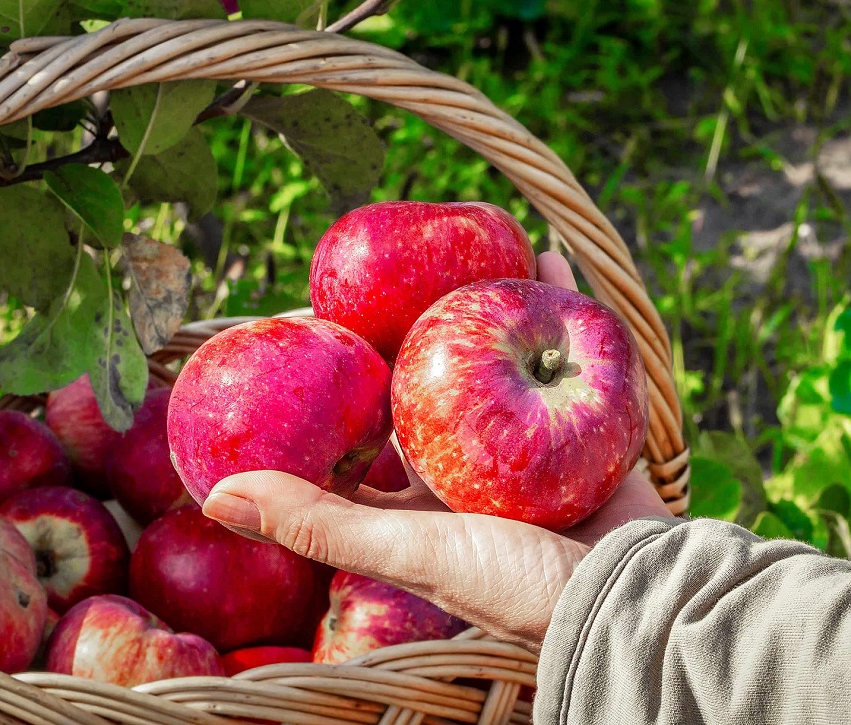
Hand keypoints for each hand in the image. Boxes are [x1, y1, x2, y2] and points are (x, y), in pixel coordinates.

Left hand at [202, 251, 674, 653]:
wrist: (636, 596)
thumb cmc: (518, 585)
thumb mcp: (408, 549)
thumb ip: (318, 523)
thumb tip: (214, 494)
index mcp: (413, 495)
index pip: (351, 424)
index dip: (322, 379)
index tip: (297, 328)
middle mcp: (464, 465)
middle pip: (420, 379)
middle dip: (395, 330)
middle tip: (369, 274)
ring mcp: (525, 439)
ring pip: (489, 358)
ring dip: (472, 309)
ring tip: (451, 255)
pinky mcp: (580, 418)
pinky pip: (564, 345)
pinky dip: (558, 301)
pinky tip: (543, 256)